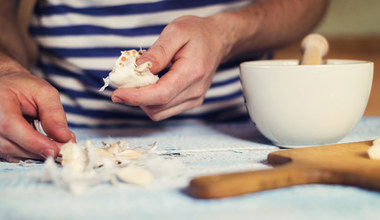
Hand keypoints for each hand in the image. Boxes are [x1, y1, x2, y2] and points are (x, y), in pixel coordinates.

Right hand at [0, 67, 74, 161]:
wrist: (8, 88)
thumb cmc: (24, 87)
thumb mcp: (44, 93)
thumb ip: (54, 114)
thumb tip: (64, 137)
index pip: (10, 126)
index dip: (33, 141)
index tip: (55, 150)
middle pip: (11, 145)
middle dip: (40, 150)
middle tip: (65, 149)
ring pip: (13, 154)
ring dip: (38, 153)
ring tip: (58, 144)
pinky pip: (14, 156)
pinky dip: (32, 153)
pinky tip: (46, 145)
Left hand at [111, 15, 232, 120]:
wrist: (217, 40)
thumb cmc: (197, 33)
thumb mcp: (176, 31)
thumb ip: (158, 51)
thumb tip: (139, 68)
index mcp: (192, 73)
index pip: (160, 94)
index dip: (136, 97)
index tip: (117, 94)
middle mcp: (195, 92)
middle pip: (157, 108)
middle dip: (136, 98)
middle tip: (125, 81)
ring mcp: (194, 99)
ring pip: (159, 113)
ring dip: (143, 101)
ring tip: (139, 81)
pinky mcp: (191, 102)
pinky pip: (165, 110)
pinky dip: (152, 102)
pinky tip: (152, 85)